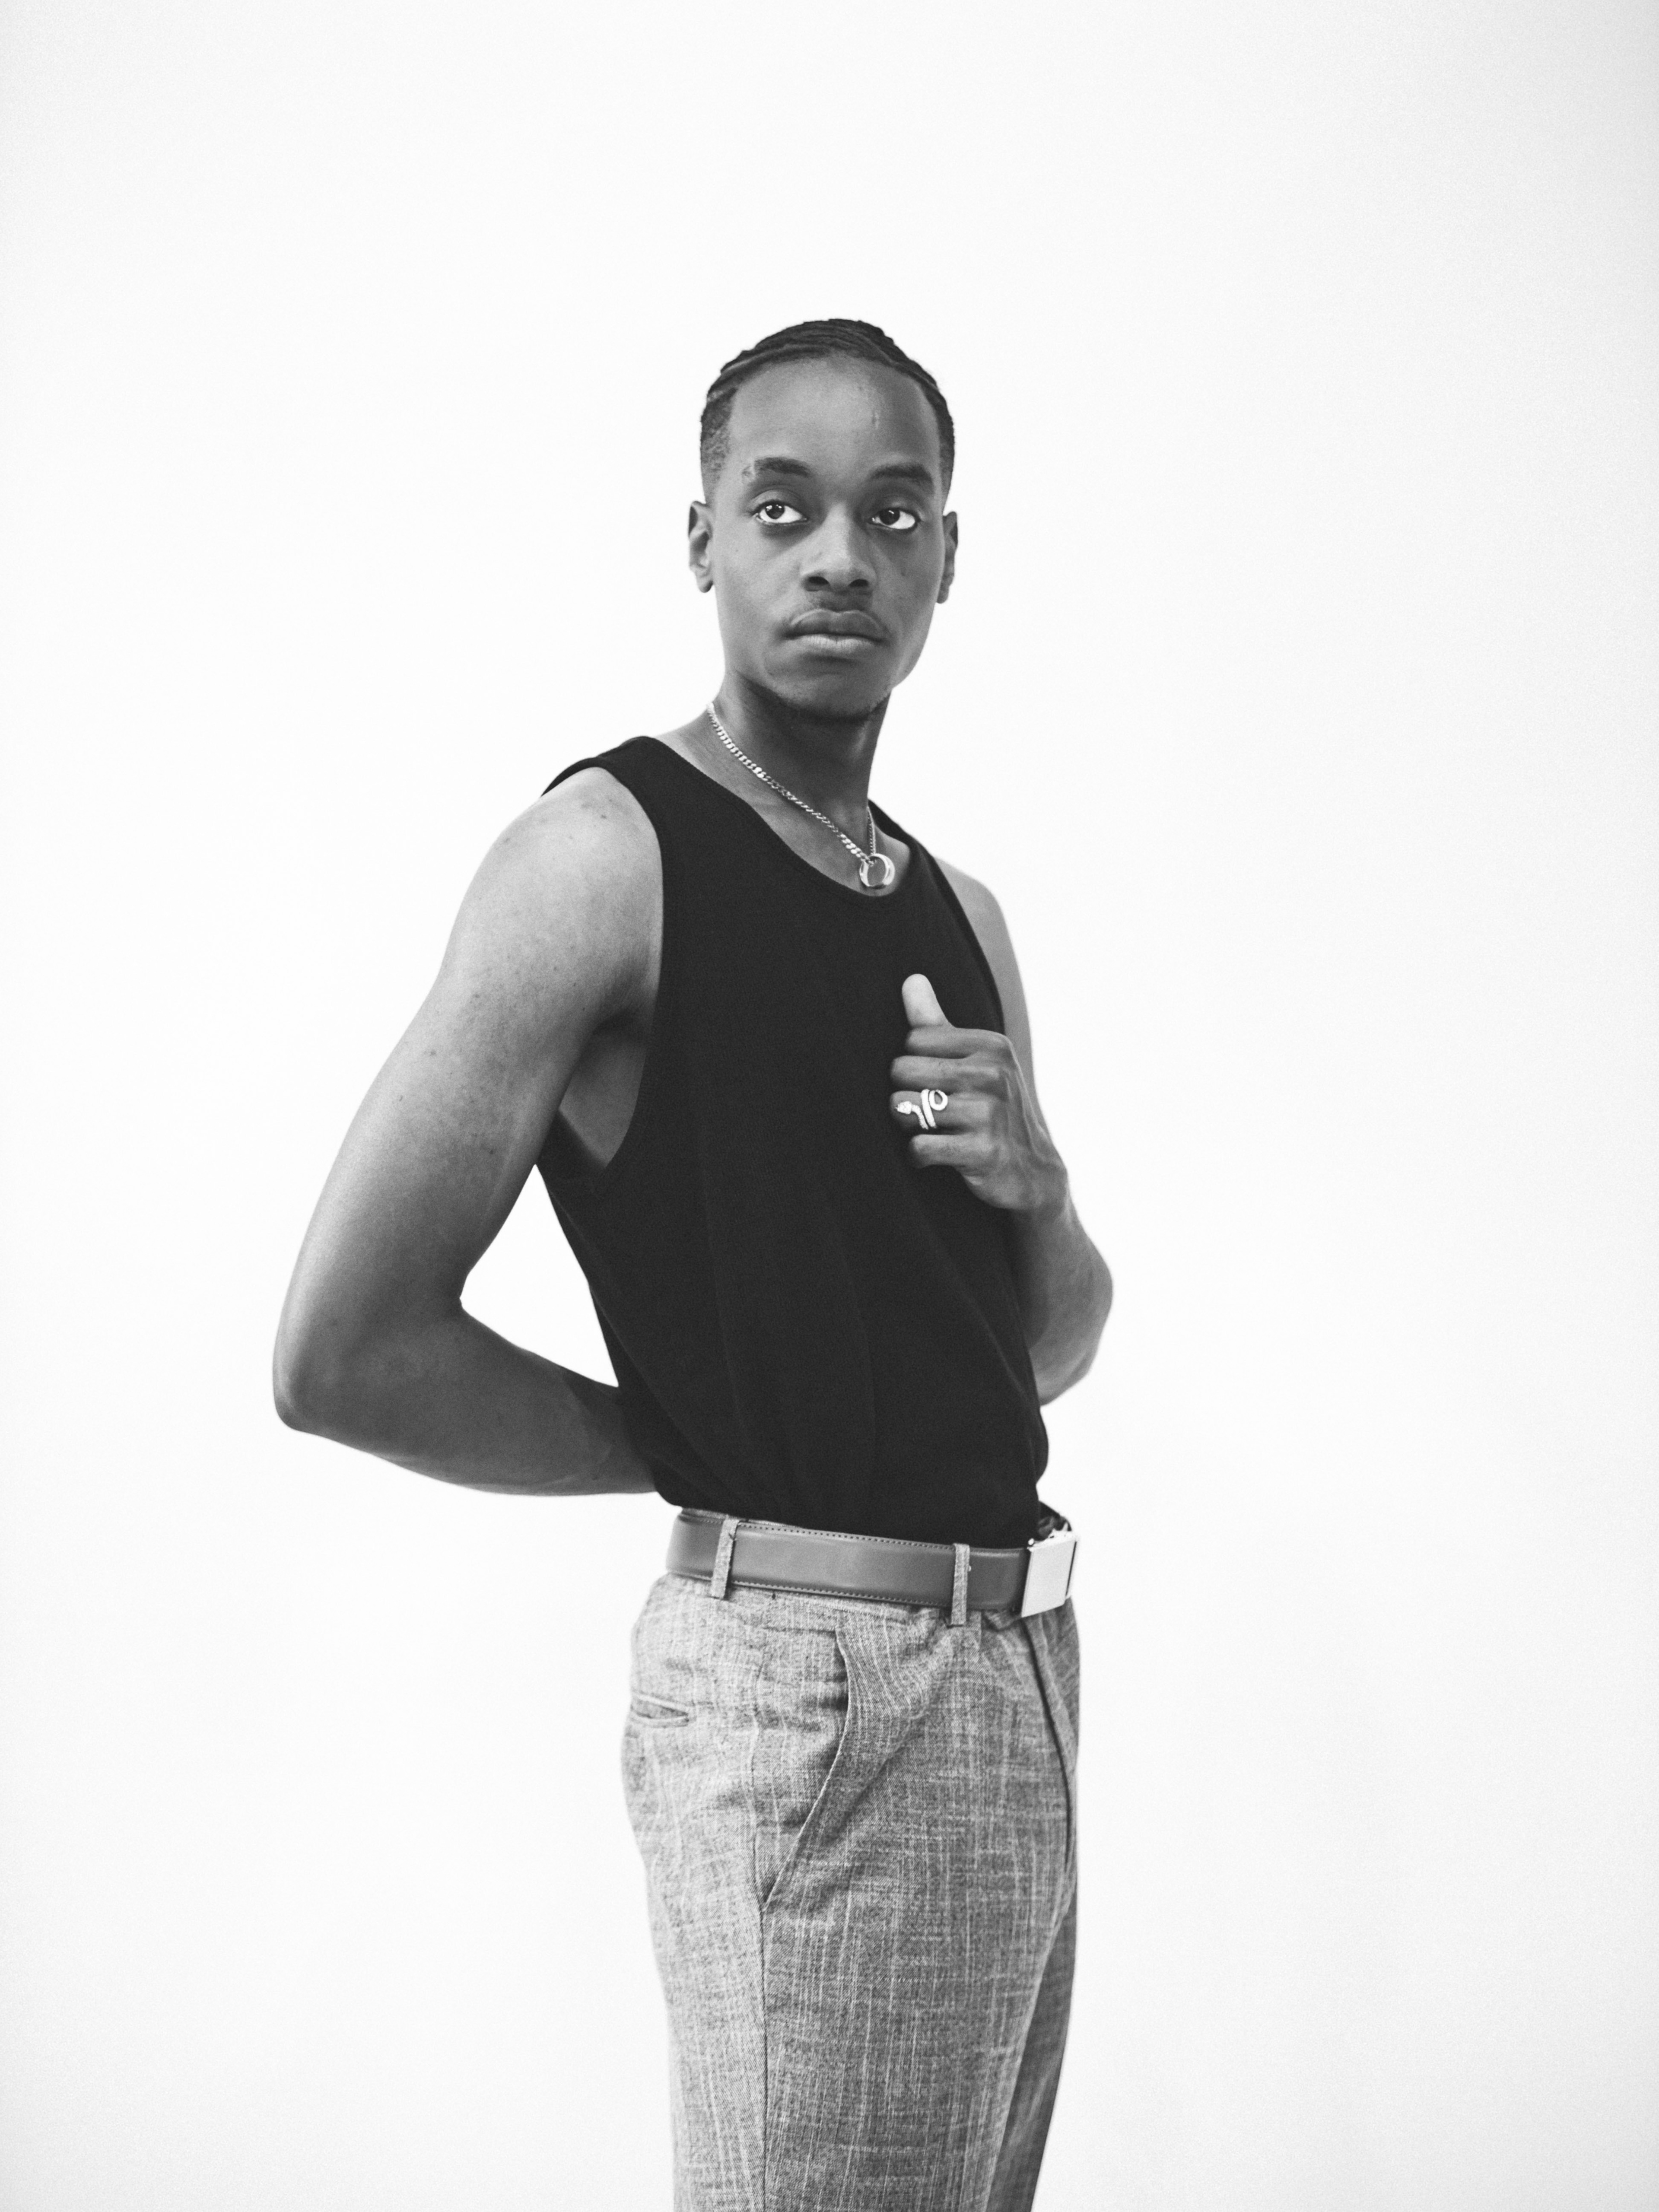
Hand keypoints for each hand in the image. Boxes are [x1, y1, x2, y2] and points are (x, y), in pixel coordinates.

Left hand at [889, 974, 1067, 1214]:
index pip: (914, 1040)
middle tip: (928, 1110)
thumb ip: (936, 1023)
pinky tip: (932, 1157)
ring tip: (931, 1130)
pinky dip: (916, 1156)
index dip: (913, 1066)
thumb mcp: (975, 1062)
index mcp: (991, 1047)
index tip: (936, 1083)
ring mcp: (990, 1114)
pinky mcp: (983, 1152)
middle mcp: (993, 1075)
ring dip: (908, 1125)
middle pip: (903, 1071)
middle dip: (905, 1094)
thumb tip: (911, 979)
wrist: (1032, 1171)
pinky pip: (919, 1147)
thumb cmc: (992, 1109)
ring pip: (905, 1107)